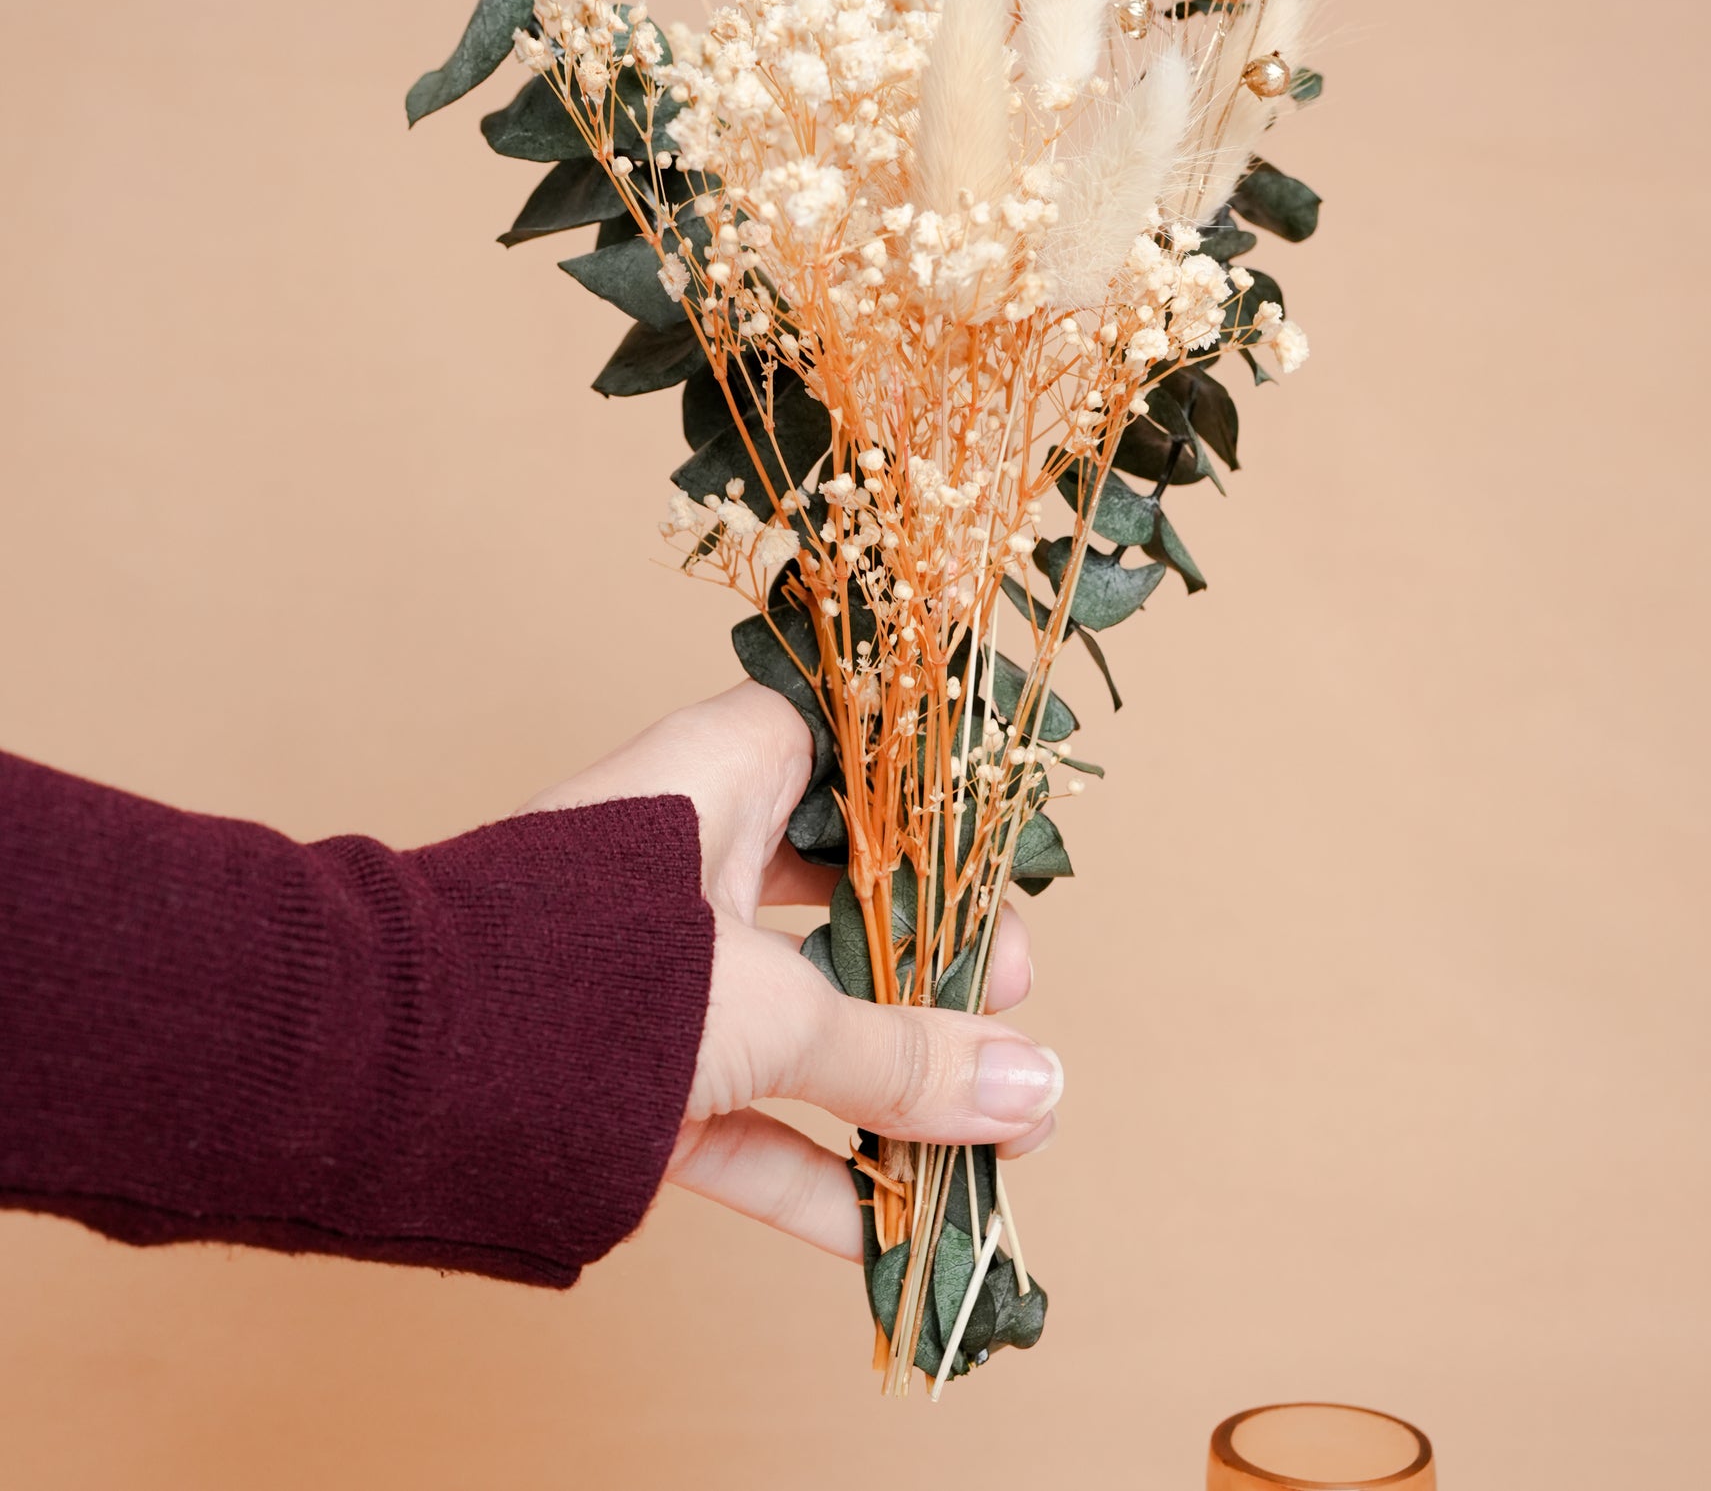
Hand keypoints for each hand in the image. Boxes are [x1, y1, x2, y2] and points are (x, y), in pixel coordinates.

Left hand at [522, 683, 1061, 1257]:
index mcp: (728, 775)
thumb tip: (1038, 1089)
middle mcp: (703, 860)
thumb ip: (905, 1055)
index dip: (937, 811)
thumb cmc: (591, 974)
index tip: (1002, 874)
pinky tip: (893, 1231)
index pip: (856, 760)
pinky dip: (817, 1172)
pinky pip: (751, 1119)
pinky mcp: (642, 1078)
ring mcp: (672, 975)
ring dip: (899, 1088)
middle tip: (1013, 1008)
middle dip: (941, 970)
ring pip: (808, 1020)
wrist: (390, 1079)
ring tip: (1001, 1138)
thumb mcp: (774, 1010)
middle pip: (850, 902)